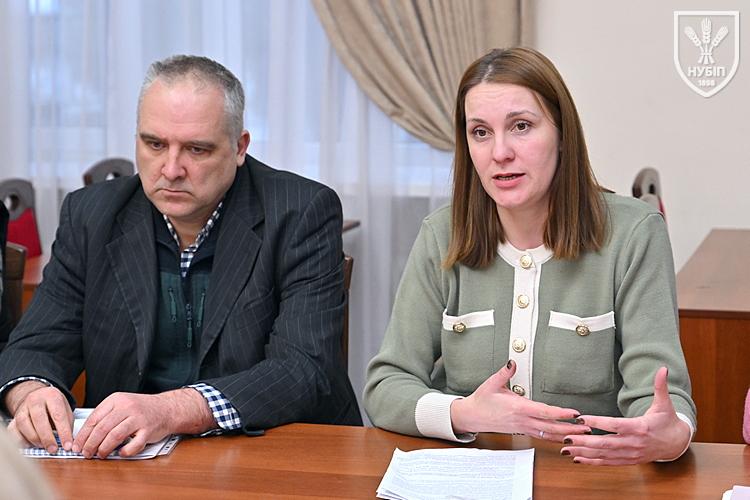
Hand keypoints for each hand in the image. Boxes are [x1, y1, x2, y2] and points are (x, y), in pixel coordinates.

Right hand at [5, 381, 73, 452]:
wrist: (37, 397)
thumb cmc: (54, 406)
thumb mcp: (65, 409)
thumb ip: (67, 424)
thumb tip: (69, 442)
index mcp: (51, 396)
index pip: (58, 415)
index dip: (64, 432)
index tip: (68, 445)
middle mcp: (35, 400)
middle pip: (39, 419)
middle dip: (47, 437)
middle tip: (53, 449)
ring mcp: (22, 409)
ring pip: (24, 425)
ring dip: (34, 439)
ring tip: (43, 446)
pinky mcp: (13, 419)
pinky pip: (13, 432)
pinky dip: (21, 441)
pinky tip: (30, 445)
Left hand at [72, 388, 215, 458]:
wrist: (167, 408)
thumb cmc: (142, 409)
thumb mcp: (122, 405)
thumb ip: (106, 416)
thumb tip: (85, 435)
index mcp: (117, 399)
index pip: (94, 418)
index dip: (83, 435)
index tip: (77, 445)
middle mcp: (127, 407)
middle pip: (102, 428)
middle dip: (90, 444)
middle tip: (86, 453)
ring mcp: (139, 418)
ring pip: (115, 436)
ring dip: (104, 449)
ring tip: (100, 455)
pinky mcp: (149, 429)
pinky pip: (134, 444)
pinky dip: (125, 451)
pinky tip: (121, 453)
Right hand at [450, 360, 589, 441]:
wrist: (472, 416)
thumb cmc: (482, 400)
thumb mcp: (491, 383)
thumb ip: (504, 372)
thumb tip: (512, 361)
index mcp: (518, 408)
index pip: (544, 412)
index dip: (560, 413)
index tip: (574, 413)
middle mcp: (522, 420)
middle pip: (550, 426)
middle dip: (569, 427)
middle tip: (586, 426)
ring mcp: (522, 427)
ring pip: (547, 434)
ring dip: (564, 434)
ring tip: (580, 433)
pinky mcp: (521, 430)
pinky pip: (541, 436)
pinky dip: (553, 437)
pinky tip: (562, 437)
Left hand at [561, 367, 691, 464]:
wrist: (676, 444)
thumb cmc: (667, 421)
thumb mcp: (664, 403)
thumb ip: (660, 386)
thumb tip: (663, 369)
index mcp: (639, 427)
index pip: (615, 425)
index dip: (598, 422)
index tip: (581, 418)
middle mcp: (633, 443)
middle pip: (605, 443)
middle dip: (584, 440)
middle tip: (566, 437)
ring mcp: (630, 454)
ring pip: (604, 455)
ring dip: (584, 452)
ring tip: (566, 449)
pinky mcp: (628, 461)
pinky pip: (608, 463)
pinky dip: (592, 462)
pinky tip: (577, 458)